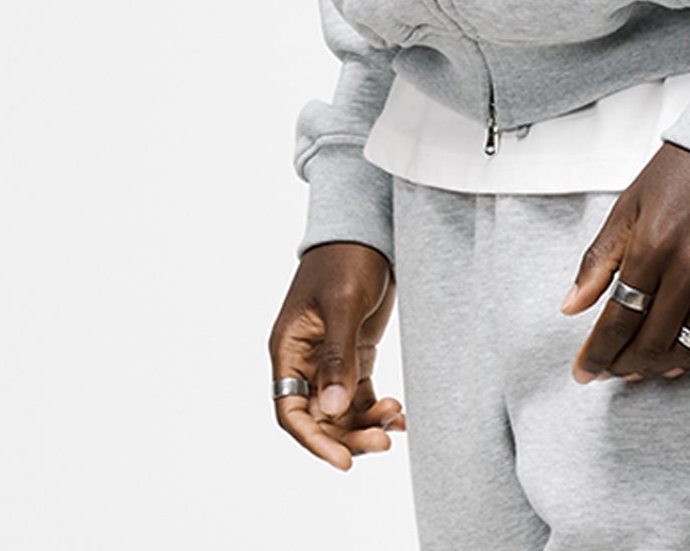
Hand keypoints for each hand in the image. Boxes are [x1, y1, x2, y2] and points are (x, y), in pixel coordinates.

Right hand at [268, 241, 405, 469]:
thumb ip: (338, 355)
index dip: (314, 440)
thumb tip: (332, 409)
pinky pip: (360, 395)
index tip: (344, 461)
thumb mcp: (343, 303)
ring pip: (341, 411)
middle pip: (319, 417)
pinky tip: (399, 416)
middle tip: (383, 442)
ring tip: (395, 422)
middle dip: (348, 436)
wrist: (371, 228)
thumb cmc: (347, 256)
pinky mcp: (355, 354)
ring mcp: (330, 359)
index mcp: (289, 348)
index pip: (291, 409)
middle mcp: (305, 360)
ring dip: (365, 425)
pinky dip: (377, 410)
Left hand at [561, 142, 689, 381]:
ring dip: (655, 366)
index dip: (598, 352)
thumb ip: (599, 260)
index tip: (584, 370)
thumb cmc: (682, 171)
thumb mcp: (629, 206)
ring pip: (685, 347)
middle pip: (650, 341)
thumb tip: (572, 306)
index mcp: (654, 243)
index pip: (618, 318)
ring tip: (635, 368)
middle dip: (622, 364)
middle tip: (607, 369)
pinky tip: (674, 360)